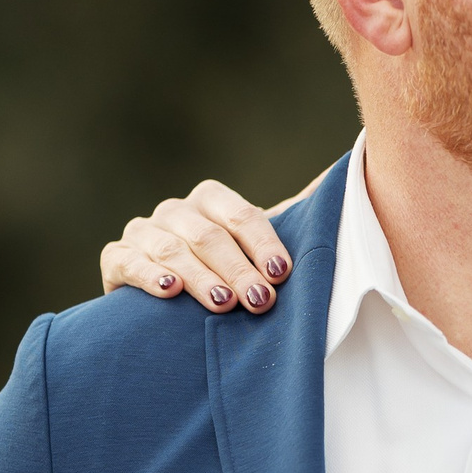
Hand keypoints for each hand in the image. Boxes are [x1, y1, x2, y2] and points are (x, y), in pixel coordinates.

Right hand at [99, 178, 309, 314]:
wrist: (168, 309)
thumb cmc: (229, 274)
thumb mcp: (262, 248)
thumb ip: (301, 215)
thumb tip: (355, 163)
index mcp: (211, 201)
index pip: (241, 215)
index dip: (263, 245)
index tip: (282, 275)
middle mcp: (176, 212)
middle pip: (209, 235)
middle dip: (238, 269)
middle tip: (261, 300)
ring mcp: (142, 233)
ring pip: (172, 250)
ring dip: (201, 278)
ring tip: (224, 304)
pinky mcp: (116, 260)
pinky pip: (129, 263)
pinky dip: (150, 276)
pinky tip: (170, 292)